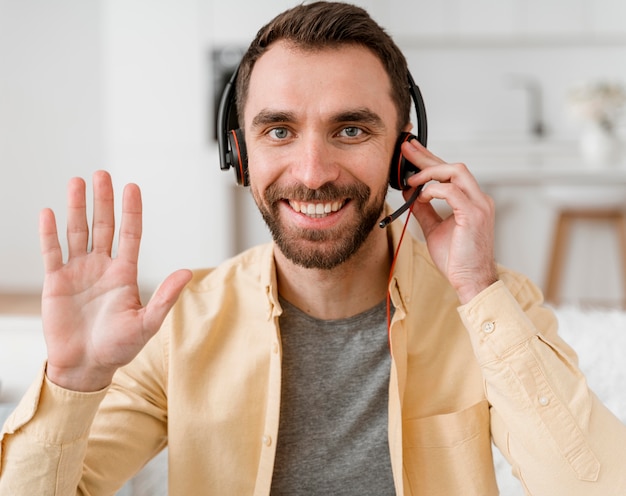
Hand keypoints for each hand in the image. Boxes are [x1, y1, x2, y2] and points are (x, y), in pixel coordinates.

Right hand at [39, 171, 191, 390]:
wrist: (85, 366)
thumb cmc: (118, 348)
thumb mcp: (147, 323)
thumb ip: (165, 297)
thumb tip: (186, 272)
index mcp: (124, 273)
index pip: (130, 235)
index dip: (131, 211)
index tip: (132, 187)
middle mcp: (102, 267)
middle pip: (103, 226)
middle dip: (103, 200)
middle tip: (102, 174)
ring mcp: (78, 272)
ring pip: (77, 232)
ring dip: (76, 207)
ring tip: (77, 182)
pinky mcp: (56, 282)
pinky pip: (52, 252)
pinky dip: (49, 233)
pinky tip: (49, 212)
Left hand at [401, 140, 497, 303]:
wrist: (471, 281)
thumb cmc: (457, 259)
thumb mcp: (434, 229)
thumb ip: (424, 210)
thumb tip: (410, 194)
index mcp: (471, 201)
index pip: (451, 172)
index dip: (430, 159)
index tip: (412, 152)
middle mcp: (479, 199)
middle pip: (453, 166)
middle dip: (426, 156)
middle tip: (406, 149)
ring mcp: (479, 205)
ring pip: (456, 171)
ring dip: (430, 172)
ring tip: (411, 181)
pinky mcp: (473, 215)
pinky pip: (451, 191)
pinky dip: (433, 190)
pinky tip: (421, 197)